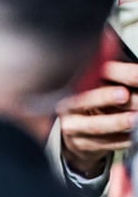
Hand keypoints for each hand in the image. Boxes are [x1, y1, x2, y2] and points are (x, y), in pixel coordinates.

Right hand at [58, 61, 137, 177]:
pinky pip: (103, 143)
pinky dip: (121, 140)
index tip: (127, 74)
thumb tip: (120, 52)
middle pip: (82, 100)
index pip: (83, 76)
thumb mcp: (94, 84)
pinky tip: (133, 136)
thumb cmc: (90, 102)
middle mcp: (66, 104)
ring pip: (94, 125)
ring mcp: (72, 126)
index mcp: (69, 84)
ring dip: (117, 122)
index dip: (105, 74)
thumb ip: (108, 70)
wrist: (76, 132)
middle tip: (124, 94)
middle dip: (104, 97)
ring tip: (135, 119)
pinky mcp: (81, 144)